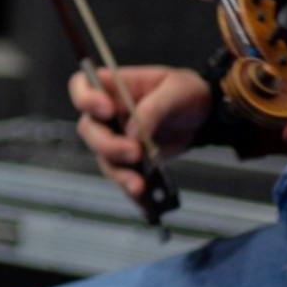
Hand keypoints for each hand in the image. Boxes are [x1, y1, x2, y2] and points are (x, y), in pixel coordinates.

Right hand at [69, 64, 214, 204]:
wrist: (204, 116)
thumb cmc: (185, 92)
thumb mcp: (176, 90)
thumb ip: (153, 108)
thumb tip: (134, 132)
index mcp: (115, 87)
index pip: (82, 86)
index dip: (86, 99)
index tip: (107, 111)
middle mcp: (109, 114)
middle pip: (89, 129)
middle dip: (107, 144)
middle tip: (134, 152)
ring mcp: (117, 138)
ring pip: (104, 158)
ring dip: (120, 173)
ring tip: (140, 185)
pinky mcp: (129, 161)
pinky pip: (123, 177)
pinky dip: (132, 190)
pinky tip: (145, 200)